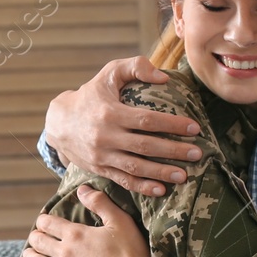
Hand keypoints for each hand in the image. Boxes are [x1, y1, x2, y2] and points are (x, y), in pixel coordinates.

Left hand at [19, 185, 155, 256]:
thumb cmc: (131, 253)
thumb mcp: (120, 221)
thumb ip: (100, 203)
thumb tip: (82, 189)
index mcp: (75, 234)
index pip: (48, 223)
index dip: (43, 221)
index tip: (44, 222)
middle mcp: (65, 253)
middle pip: (39, 242)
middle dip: (36, 237)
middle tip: (37, 237)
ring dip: (30, 256)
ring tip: (28, 254)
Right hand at [44, 57, 201, 197]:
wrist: (59, 122)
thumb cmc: (92, 95)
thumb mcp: (109, 73)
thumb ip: (136, 67)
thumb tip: (164, 77)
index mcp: (110, 113)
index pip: (147, 120)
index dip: (172, 125)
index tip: (194, 128)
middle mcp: (105, 136)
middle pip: (145, 147)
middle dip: (174, 151)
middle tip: (197, 154)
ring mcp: (102, 156)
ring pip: (136, 168)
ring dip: (161, 173)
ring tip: (184, 175)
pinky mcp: (100, 169)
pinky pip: (123, 181)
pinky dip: (142, 188)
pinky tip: (161, 190)